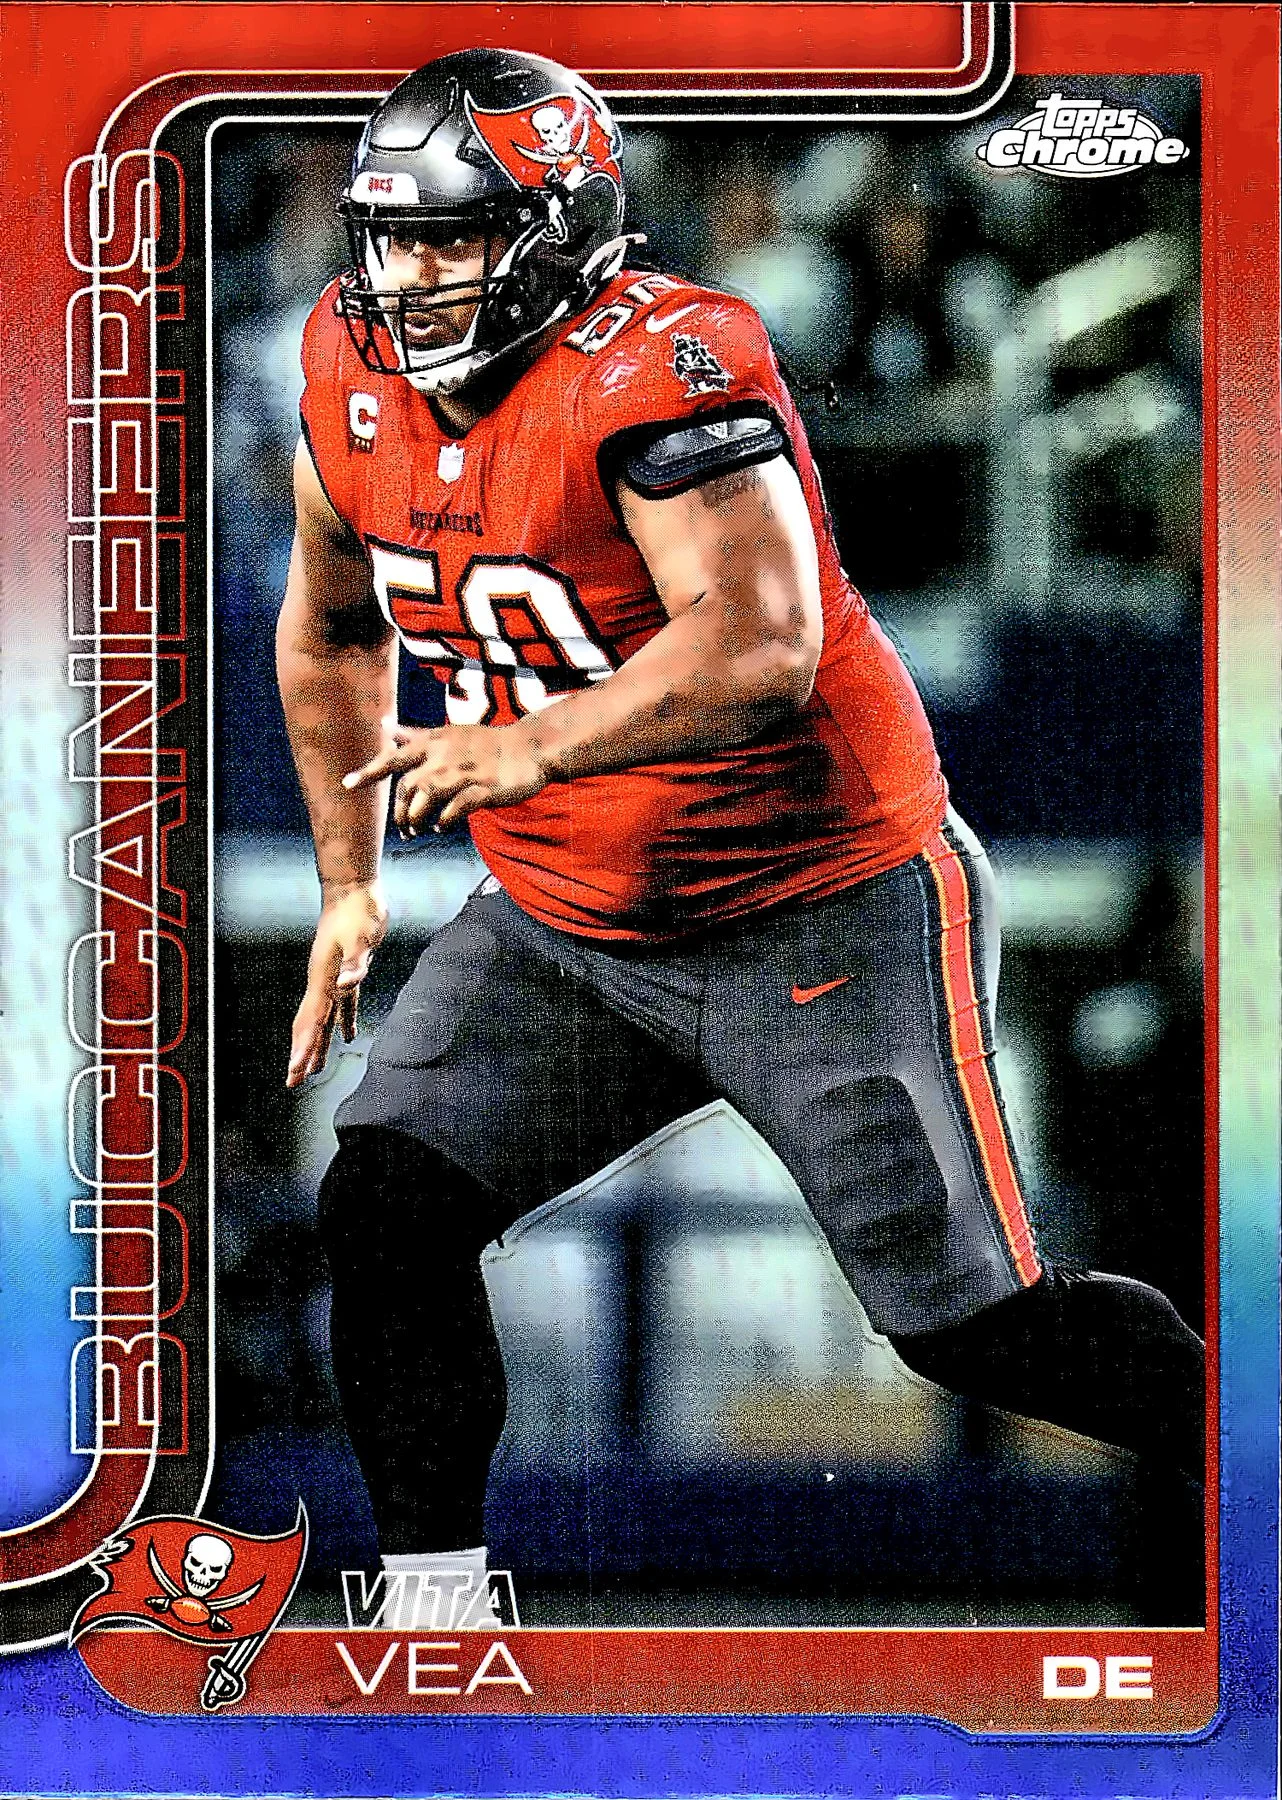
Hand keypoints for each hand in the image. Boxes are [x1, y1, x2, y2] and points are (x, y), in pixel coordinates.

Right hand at [286, 881, 387, 1086]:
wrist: (354, 888)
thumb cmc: (358, 910)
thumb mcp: (361, 936)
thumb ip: (355, 962)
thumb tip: (347, 984)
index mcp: (323, 977)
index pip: (311, 1020)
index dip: (303, 1047)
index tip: (296, 1071)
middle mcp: (323, 981)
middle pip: (308, 1025)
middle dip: (301, 1054)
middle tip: (293, 1081)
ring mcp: (332, 976)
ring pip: (321, 1019)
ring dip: (317, 1044)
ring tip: (313, 1068)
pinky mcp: (346, 971)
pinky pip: (342, 1006)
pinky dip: (343, 1023)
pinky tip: (349, 1035)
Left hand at [343, 722, 547, 834]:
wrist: (529, 748)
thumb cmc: (485, 743)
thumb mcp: (447, 734)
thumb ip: (414, 735)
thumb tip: (384, 725)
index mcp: (433, 742)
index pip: (394, 757)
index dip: (369, 771)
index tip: (347, 785)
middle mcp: (444, 756)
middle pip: (407, 787)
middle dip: (400, 812)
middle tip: (404, 829)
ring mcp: (464, 773)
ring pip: (427, 799)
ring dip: (417, 819)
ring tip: (419, 831)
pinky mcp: (483, 790)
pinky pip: (455, 811)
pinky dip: (444, 822)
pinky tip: (442, 827)